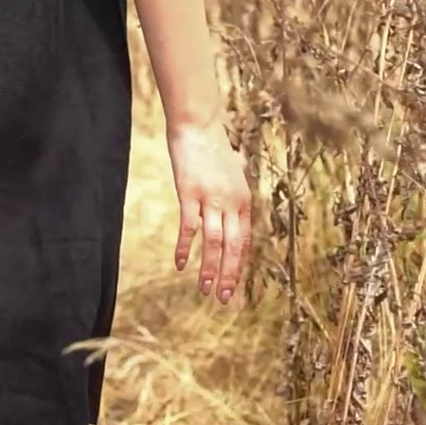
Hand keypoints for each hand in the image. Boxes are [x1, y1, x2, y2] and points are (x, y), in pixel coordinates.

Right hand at [166, 120, 250, 303]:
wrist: (198, 125)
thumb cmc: (212, 147)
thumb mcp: (231, 172)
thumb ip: (232, 191)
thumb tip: (232, 199)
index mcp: (243, 200)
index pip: (245, 241)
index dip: (239, 265)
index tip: (233, 285)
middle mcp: (231, 202)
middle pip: (233, 246)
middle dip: (228, 275)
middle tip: (222, 298)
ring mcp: (211, 199)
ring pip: (214, 242)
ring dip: (209, 268)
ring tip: (203, 289)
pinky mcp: (190, 194)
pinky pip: (189, 227)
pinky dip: (185, 248)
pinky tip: (180, 265)